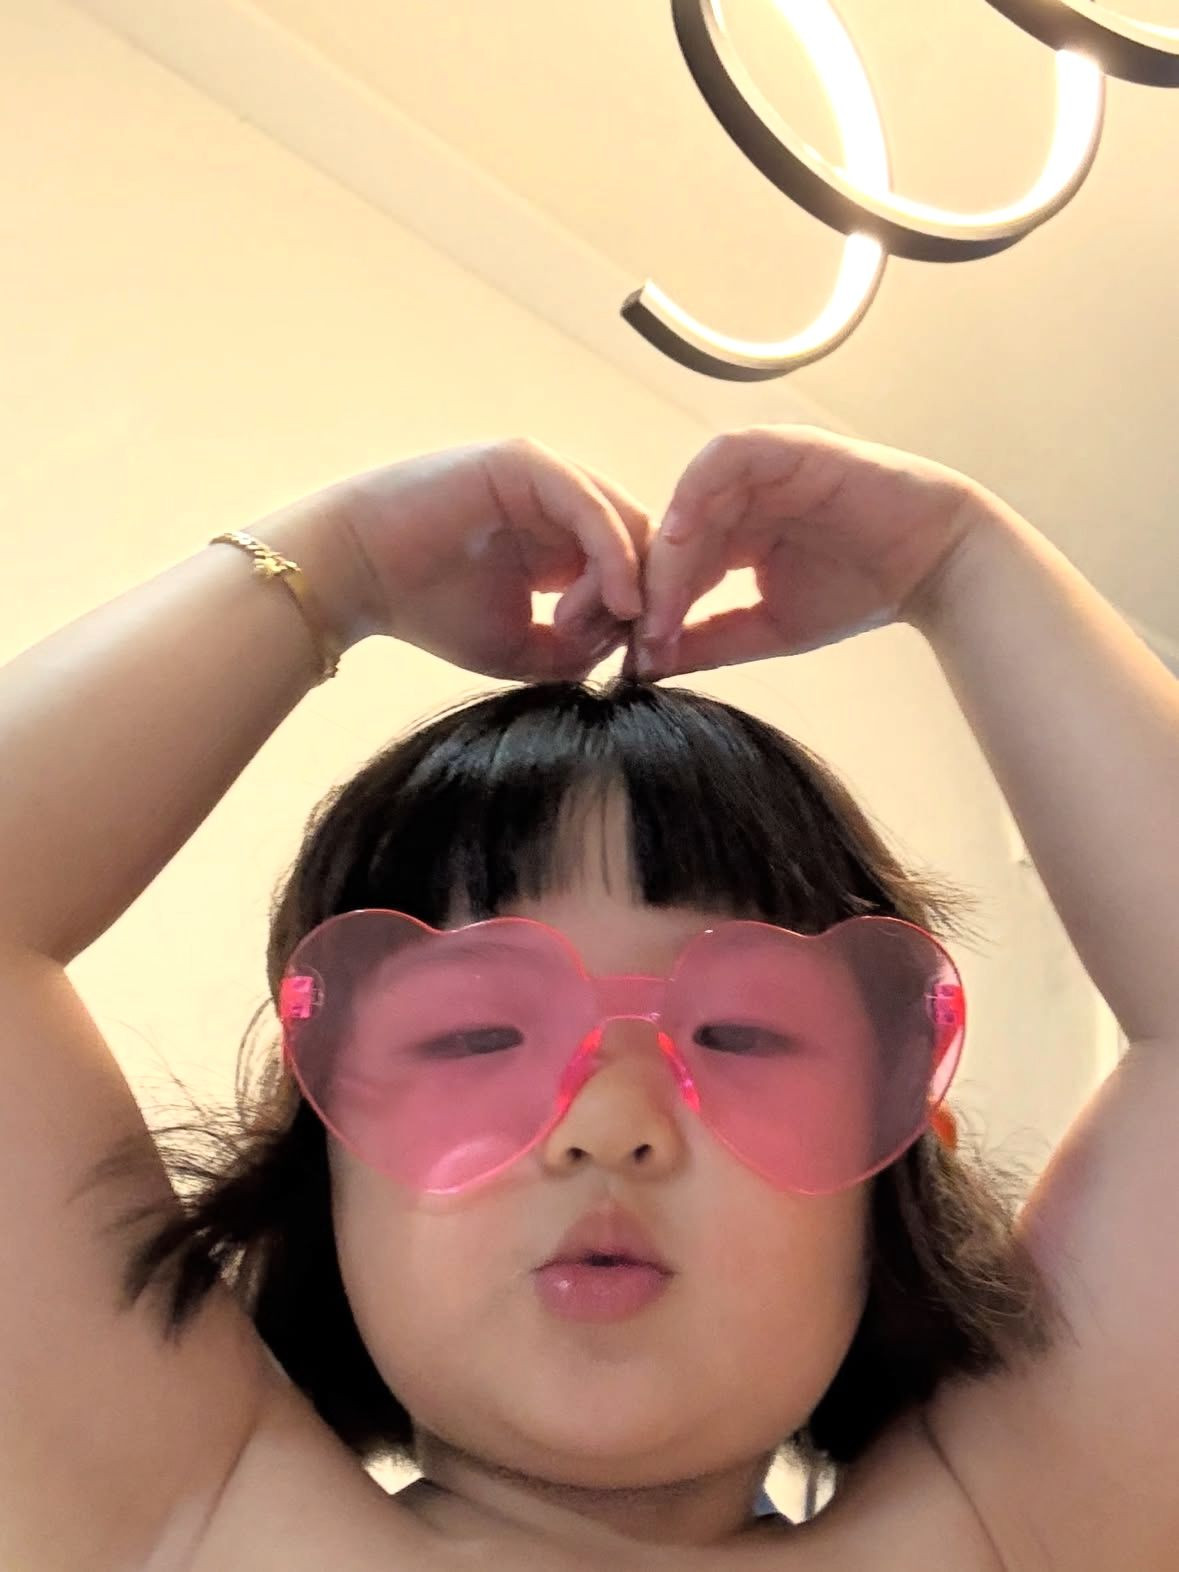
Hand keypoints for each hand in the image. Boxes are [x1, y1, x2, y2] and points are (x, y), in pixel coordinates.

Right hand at [302, 438, 648, 680]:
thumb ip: (579, 649)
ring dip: (631, 584)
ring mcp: (546, 477)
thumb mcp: (521, 647)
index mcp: (562, 540)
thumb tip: (632, 649)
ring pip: (626, 524)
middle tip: (640, 651)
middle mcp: (561, 502)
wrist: (357, 576)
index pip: (636, 566)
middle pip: (644, 542)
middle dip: (651, 600)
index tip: (647, 664)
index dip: (649, 613)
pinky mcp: (526, 464)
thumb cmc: (428, 610)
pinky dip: (615, 556)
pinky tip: (619, 601)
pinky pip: (592, 506)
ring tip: (606, 631)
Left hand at [625, 425, 990, 678]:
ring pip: (691, 498)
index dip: (652, 608)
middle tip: (638, 634)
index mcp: (734, 532)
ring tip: (658, 597)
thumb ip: (711, 640)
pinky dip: (698, 491)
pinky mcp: (786, 447)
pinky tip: (684, 535)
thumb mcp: (770, 627)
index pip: (676, 565)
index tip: (639, 657)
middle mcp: (740, 496)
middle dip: (650, 584)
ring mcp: (761, 469)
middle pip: (675, 532)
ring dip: (670, 548)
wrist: (935, 565)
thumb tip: (648, 666)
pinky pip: (726, 457)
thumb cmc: (861, 591)